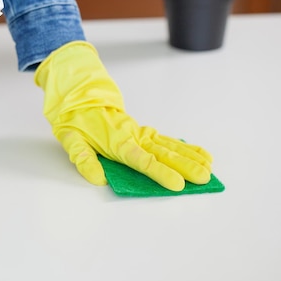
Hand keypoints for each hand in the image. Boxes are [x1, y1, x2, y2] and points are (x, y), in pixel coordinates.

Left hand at [34, 41, 212, 190]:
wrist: (80, 97)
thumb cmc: (75, 120)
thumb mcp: (70, 139)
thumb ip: (83, 159)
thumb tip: (97, 178)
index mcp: (117, 142)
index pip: (142, 161)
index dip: (160, 173)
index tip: (178, 184)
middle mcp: (134, 137)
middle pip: (164, 154)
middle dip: (186, 166)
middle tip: (204, 178)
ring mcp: (141, 133)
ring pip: (170, 146)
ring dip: (191, 157)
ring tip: (210, 168)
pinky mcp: (144, 132)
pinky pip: (168, 140)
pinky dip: (186, 146)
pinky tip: (202, 154)